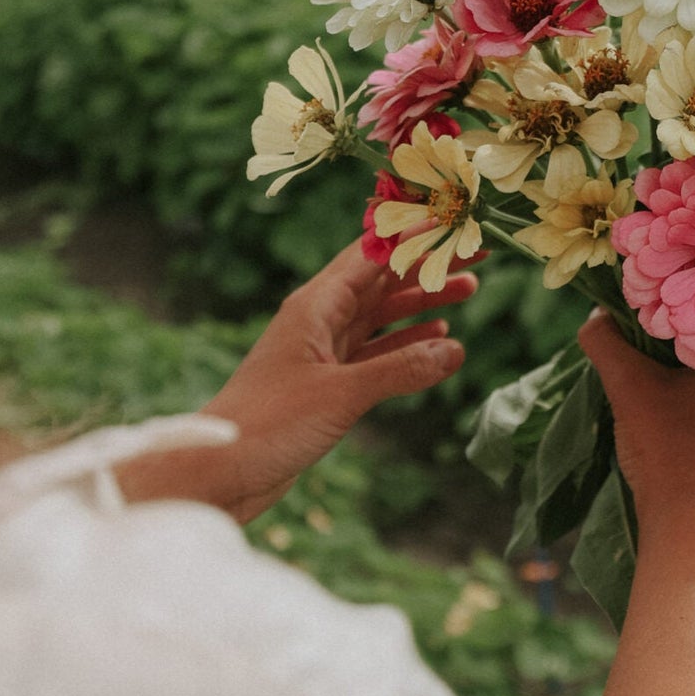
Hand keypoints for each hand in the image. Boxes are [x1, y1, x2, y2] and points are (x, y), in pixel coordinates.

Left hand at [119, 242, 473, 520]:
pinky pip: (374, 354)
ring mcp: (321, 353)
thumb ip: (398, 371)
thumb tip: (454, 349)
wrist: (217, 472)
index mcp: (314, 306)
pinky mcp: (325, 385)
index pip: (372, 255)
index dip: (415, 237)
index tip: (456, 223)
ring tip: (467, 290)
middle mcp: (318, 321)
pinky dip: (405, 346)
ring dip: (421, 304)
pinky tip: (437, 342)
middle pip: (381, 280)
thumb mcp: (340, 395)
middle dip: (426, 266)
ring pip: (381, 316)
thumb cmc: (266, 424)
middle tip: (477, 256)